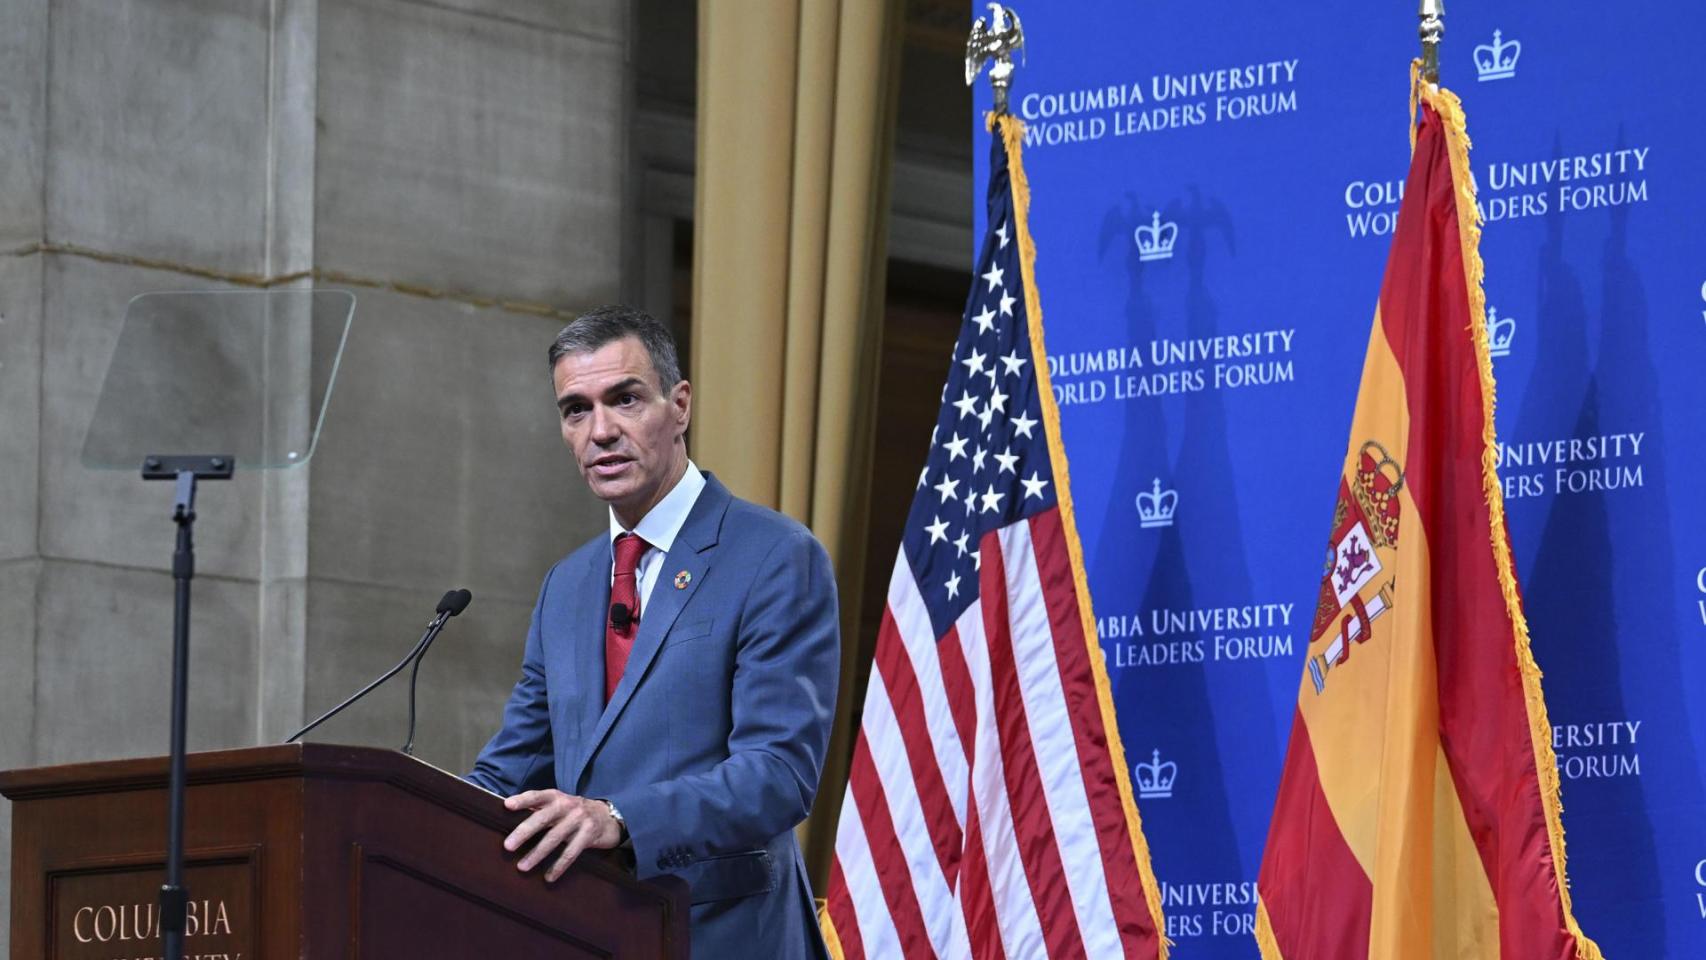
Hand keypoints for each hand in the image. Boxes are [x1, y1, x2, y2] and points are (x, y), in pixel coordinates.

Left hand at [502, 789, 622, 881]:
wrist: (607, 816)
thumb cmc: (573, 813)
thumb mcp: (559, 805)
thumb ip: (539, 809)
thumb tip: (508, 815)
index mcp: (556, 797)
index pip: (537, 796)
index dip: (522, 800)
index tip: (507, 805)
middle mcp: (567, 805)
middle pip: (542, 818)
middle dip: (524, 832)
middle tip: (508, 846)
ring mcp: (580, 819)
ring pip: (554, 838)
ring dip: (537, 854)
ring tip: (522, 867)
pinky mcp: (589, 834)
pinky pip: (571, 853)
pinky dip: (558, 866)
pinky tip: (548, 877)